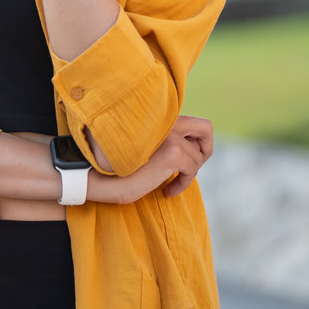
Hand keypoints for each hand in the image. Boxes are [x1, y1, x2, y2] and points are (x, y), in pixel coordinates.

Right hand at [86, 115, 214, 203]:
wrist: (102, 176)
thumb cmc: (120, 166)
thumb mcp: (147, 146)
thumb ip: (166, 139)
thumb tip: (194, 149)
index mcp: (160, 117)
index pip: (194, 123)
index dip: (193, 143)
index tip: (181, 161)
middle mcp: (167, 120)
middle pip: (206, 128)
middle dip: (204, 149)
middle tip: (188, 166)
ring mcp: (171, 134)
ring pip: (198, 157)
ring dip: (187, 174)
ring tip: (169, 182)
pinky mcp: (173, 152)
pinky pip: (192, 170)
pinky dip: (182, 184)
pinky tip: (167, 191)